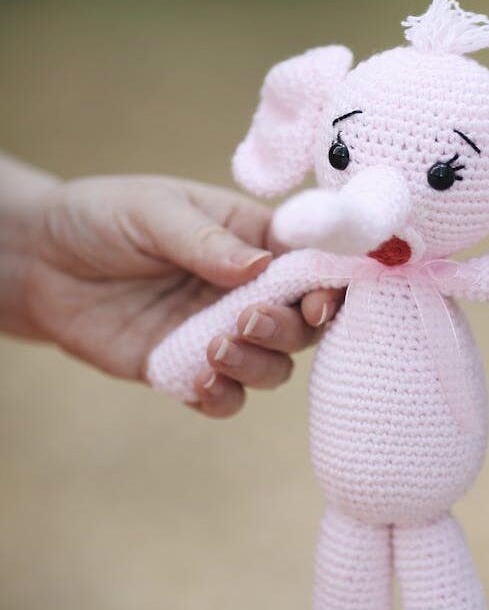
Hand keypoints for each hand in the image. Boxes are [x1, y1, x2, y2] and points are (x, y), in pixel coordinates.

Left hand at [21, 175, 341, 416]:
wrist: (40, 263)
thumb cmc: (103, 219)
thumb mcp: (153, 211)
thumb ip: (206, 240)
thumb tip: (260, 267)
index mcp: (253, 242)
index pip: (311, 264)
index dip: (326, 286)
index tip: (315, 301)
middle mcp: (247, 292)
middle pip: (301, 325)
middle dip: (287, 328)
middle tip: (246, 318)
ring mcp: (220, 334)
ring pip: (273, 366)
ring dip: (258, 365)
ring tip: (216, 348)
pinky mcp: (186, 369)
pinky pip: (226, 398)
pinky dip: (224, 397)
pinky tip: (201, 384)